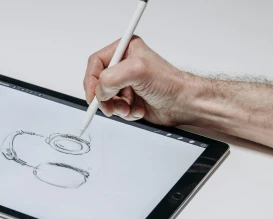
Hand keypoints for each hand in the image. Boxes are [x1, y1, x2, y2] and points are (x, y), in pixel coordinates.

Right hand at [83, 36, 198, 124]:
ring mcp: (126, 84)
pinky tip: (137, 110)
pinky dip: (125, 113)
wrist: (181, 103)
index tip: (94, 95)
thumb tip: (100, 89)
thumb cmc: (168, 83)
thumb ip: (112, 77)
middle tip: (111, 105)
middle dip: (105, 98)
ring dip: (116, 108)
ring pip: (106, 99)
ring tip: (128, 108)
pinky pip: (116, 109)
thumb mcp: (138, 71)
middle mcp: (124, 66)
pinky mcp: (129, 100)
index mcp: (125, 50)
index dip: (91, 80)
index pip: (96, 63)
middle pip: (99, 84)